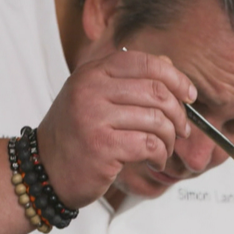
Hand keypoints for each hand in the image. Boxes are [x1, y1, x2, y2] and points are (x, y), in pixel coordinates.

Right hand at [34, 49, 195, 207]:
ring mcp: (94, 118)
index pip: (144, 63)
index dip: (174, 77)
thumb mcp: (95, 98)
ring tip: (164, 150)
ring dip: (169, 140)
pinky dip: (160, 155)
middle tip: (182, 130)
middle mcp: (91, 90)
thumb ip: (128, 81)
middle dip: (178, 114)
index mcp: (92, 73)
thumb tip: (168, 64)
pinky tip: (154, 161)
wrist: (45, 171)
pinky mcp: (102, 147)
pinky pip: (149, 145)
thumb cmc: (74, 137)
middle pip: (156, 92)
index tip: (189, 95)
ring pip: (156, 120)